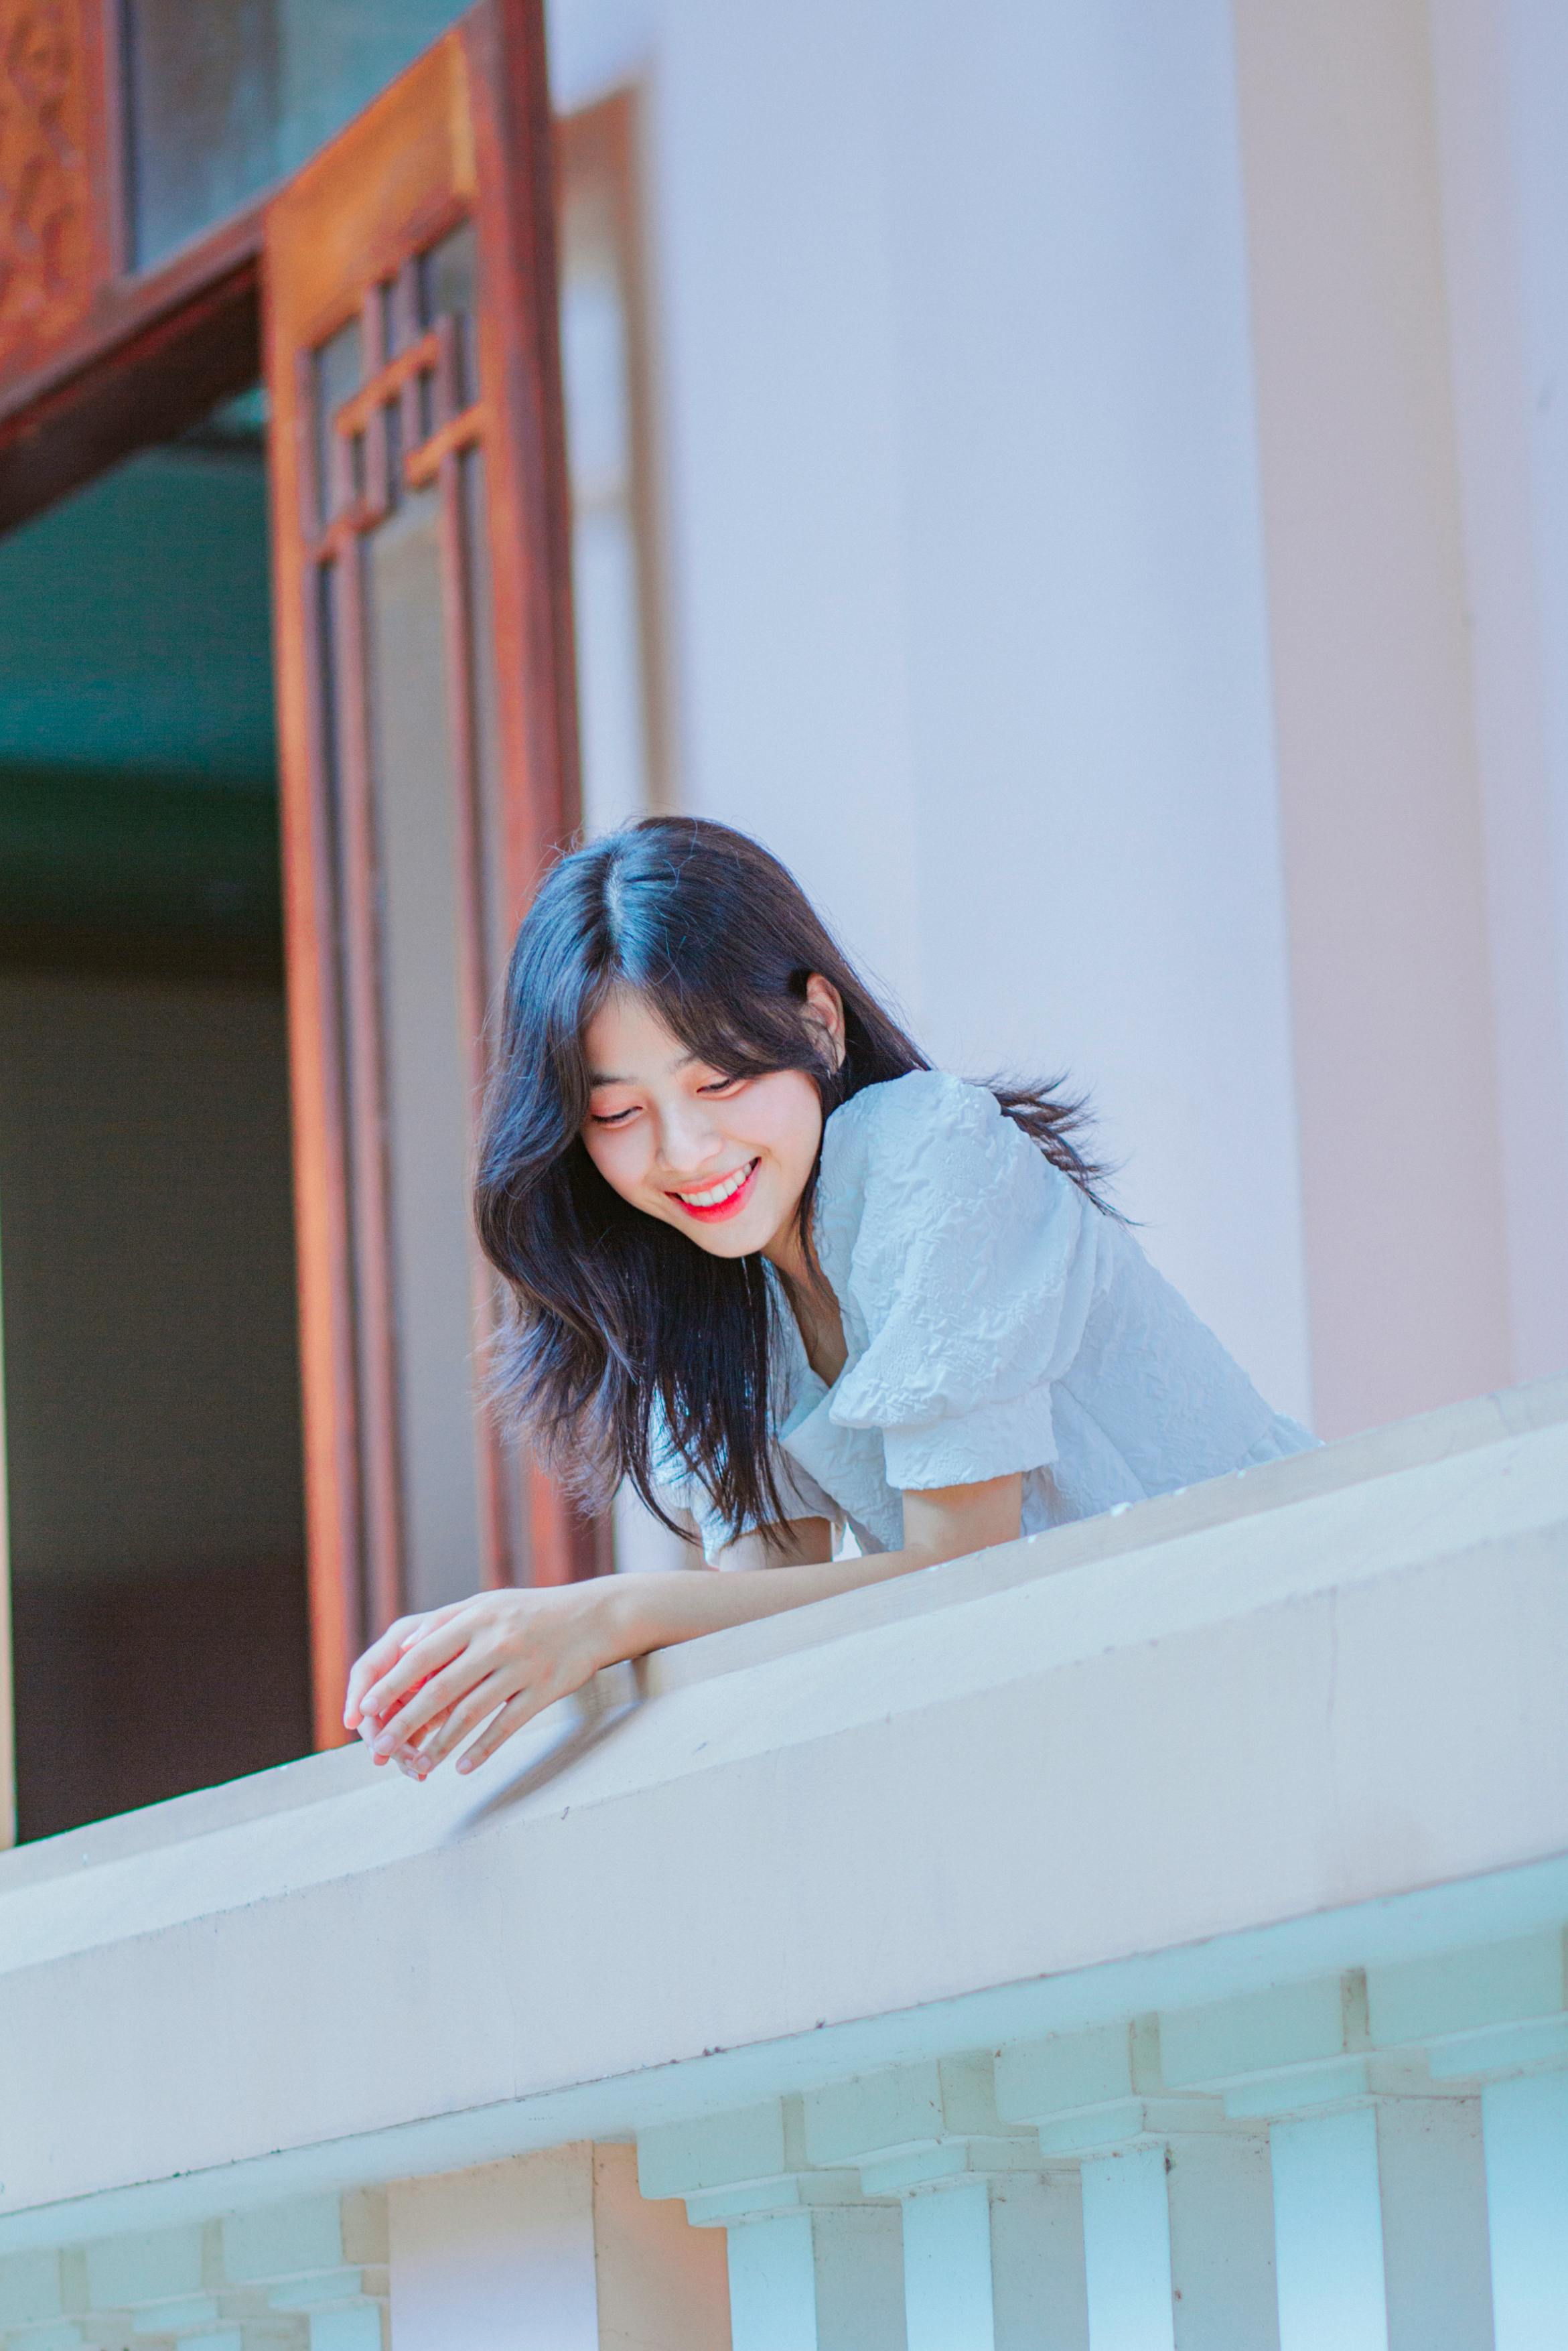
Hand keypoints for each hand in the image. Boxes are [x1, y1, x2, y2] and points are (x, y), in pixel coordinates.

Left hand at [343, 1583, 620, 1779]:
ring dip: (439, 1745)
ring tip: (419, 1768)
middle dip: (404, 1724)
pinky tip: (463, 1768)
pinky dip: (483, 1749)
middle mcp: (495, 1640)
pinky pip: (507, 1725)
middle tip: (379, 1751)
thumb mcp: (487, 1605)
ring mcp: (521, 1666)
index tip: (364, 1711)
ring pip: (471, 1713)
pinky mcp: (544, 1689)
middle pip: (439, 1689)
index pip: (420, 1655)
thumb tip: (403, 1647)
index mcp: (474, 1617)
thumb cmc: (530, 1613)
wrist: (593, 1617)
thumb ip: (446, 1625)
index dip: (389, 1685)